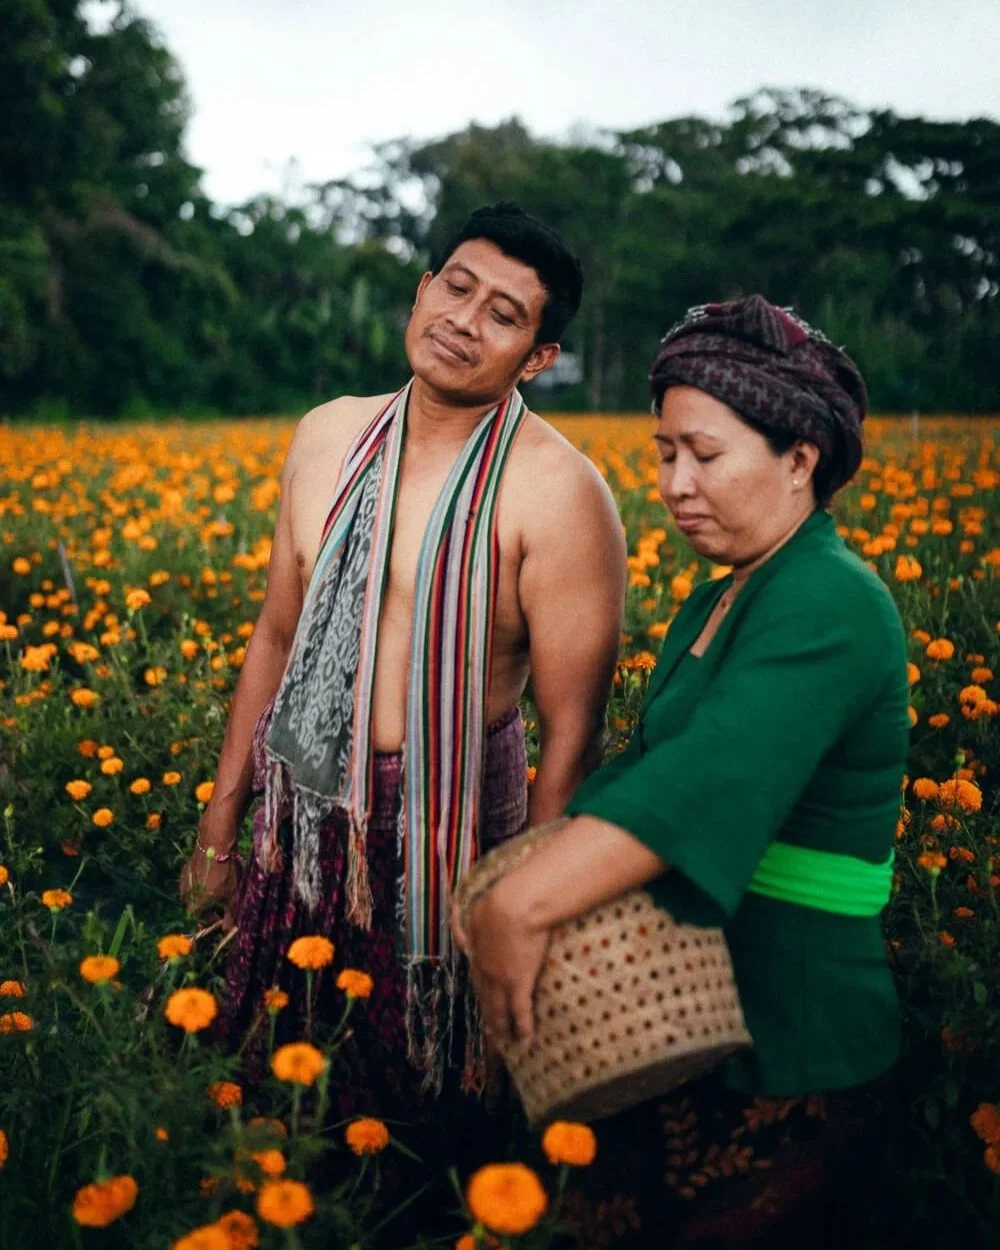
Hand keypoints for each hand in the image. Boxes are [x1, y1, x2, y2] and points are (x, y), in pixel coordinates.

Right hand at [180, 824, 242, 931]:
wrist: (215, 844)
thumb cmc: (226, 873)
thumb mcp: (233, 896)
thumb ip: (230, 916)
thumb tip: (227, 930)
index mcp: (196, 905)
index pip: (202, 919)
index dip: (213, 919)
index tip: (222, 915)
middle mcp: (186, 895)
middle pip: (196, 907)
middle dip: (207, 907)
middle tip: (220, 900)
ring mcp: (184, 881)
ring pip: (193, 894)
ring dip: (203, 894)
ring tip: (216, 887)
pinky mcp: (185, 869)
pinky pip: (191, 881)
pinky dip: (200, 882)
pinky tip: (210, 875)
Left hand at [464, 878, 550, 1046]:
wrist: (513, 906)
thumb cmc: (497, 901)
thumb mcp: (478, 907)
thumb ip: (473, 915)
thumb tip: (459, 910)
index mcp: (476, 951)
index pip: (476, 977)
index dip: (480, 992)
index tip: (481, 1002)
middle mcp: (485, 969)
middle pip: (485, 997)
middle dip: (488, 1015)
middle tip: (491, 1031)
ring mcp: (501, 978)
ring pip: (499, 1008)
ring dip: (502, 1026)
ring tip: (505, 1039)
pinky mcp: (519, 981)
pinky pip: (520, 1010)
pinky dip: (522, 1026)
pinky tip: (526, 1038)